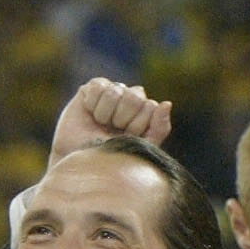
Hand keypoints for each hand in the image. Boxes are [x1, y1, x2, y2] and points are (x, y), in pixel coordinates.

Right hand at [49, 79, 171, 169]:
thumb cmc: (114, 155)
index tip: (127, 136)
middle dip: (122, 119)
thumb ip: (160, 128)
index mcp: (147, 109)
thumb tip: (167, 103)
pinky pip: (98, 88)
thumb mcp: (142, 146)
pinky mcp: (92, 88)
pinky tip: (90, 114)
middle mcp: (131, 97)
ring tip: (100, 124)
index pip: (151, 106)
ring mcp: (113, 90)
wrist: (82, 160)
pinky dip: (93, 105)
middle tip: (112, 130)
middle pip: (135, 96)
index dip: (137, 125)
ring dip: (106, 114)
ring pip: (116, 92)